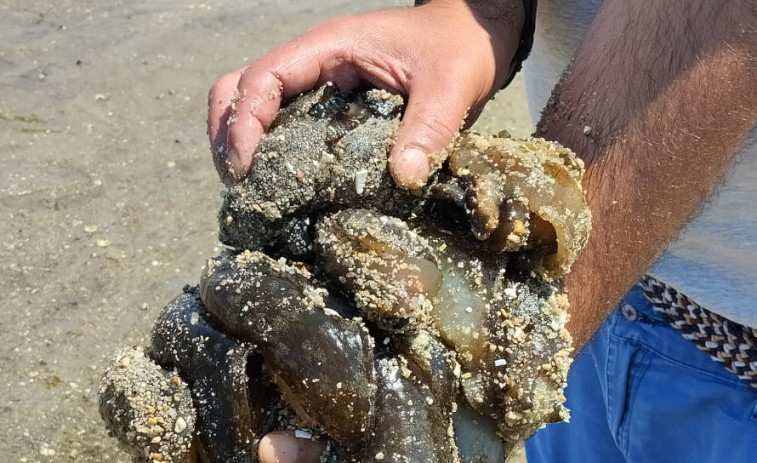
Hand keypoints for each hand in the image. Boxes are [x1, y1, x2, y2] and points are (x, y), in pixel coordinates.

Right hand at [207, 0, 522, 187]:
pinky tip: (283, 186)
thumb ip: (430, 127)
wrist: (471, 37)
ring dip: (242, 145)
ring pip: (255, 107)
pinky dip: (272, 153)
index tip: (242, 168)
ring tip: (252, 190)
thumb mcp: (451, 86)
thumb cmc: (459, 50)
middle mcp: (313, 64)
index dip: (242, 122)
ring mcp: (318, 85)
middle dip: (228, 134)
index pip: (263, 79)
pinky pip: (285, 126)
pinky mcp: (330, 106)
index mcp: (330, 48)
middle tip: (239, 184)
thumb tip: (403, 177)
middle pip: (239, 90)